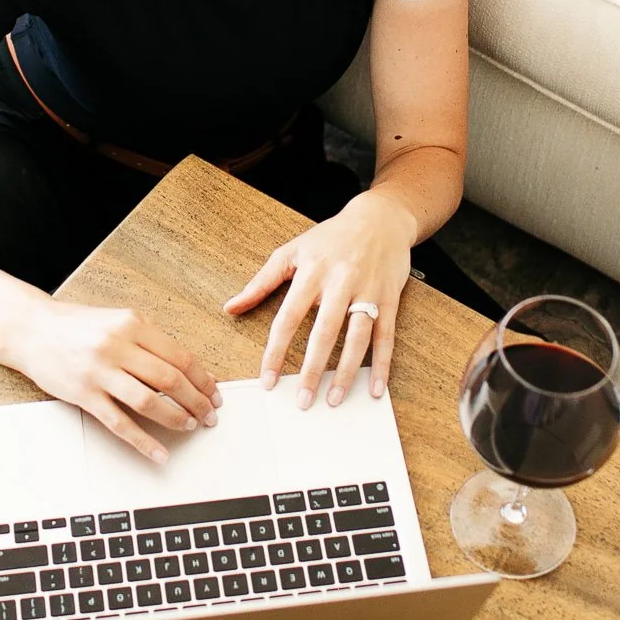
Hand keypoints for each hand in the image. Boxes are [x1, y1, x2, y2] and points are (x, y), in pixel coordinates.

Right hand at [3, 300, 221, 462]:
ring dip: (176, 418)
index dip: (202, 378)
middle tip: (209, 415)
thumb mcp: (117, 320)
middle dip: (197, 401)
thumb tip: (186, 369)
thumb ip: (149, 340)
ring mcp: (100, 372)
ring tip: (190, 426)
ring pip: (148, 401)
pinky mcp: (84, 394)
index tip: (214, 393)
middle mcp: (117, 346)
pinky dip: (143, 441)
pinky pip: (119, 422)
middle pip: (170, 379)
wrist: (31, 330)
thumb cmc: (75, 326)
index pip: (180, 356)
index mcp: (132, 324)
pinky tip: (159, 452)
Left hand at [222, 191, 415, 407]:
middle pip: (324, 331)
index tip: (268, 379)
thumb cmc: (331, 237)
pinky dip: (381, 365)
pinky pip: (386, 337)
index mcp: (311, 272)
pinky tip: (375, 388)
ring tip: (333, 399)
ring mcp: (367, 291)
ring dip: (346, 372)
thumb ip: (260, 282)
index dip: (277, 350)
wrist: (380, 218)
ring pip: (357, 337)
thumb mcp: (291, 251)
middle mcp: (340, 282)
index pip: (288, 317)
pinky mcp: (389, 299)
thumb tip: (229, 307)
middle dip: (313, 369)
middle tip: (302, 400)